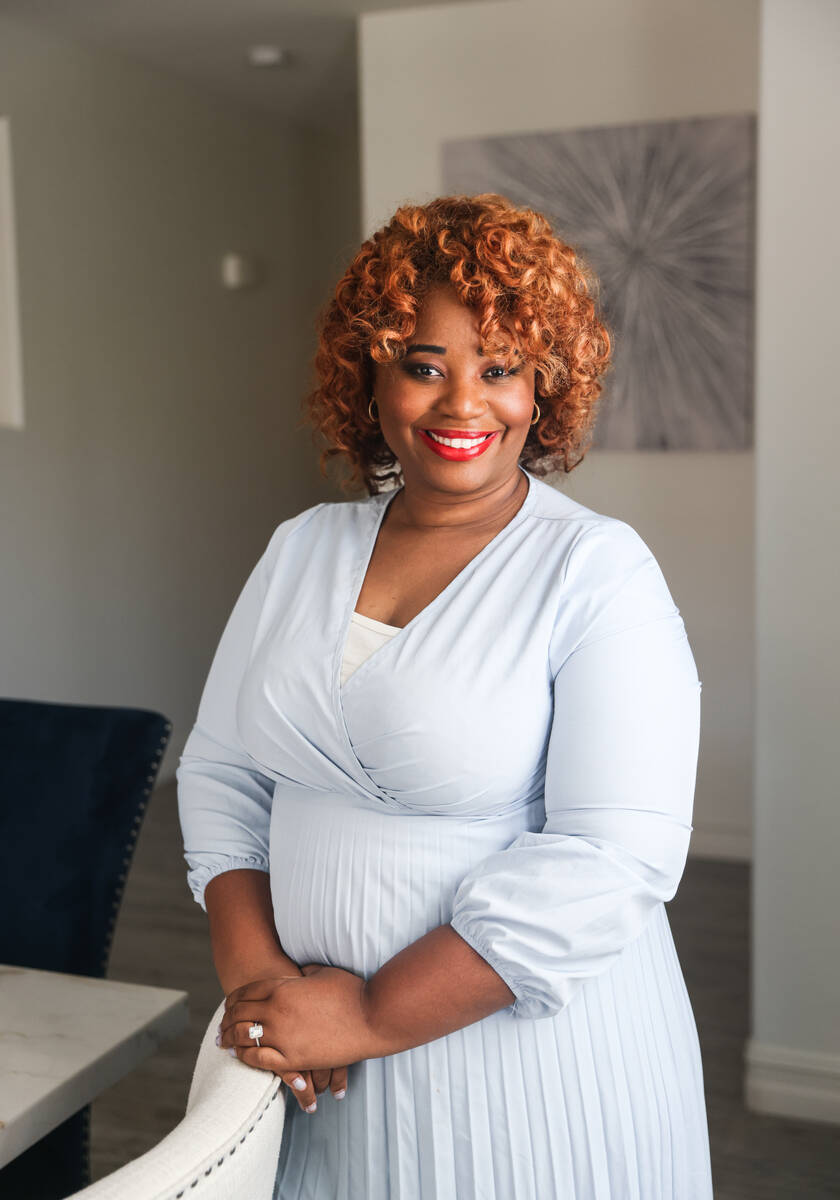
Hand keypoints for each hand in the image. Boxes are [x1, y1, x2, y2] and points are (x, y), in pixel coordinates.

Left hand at [219, 962, 378, 1094]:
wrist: (372, 1018)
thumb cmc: (351, 991)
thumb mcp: (322, 973)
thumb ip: (302, 972)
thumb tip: (294, 973)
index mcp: (283, 986)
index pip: (246, 992)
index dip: (234, 999)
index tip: (228, 1005)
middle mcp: (277, 1010)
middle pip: (240, 1014)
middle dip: (226, 1019)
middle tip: (220, 1026)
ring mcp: (283, 1035)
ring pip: (244, 1037)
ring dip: (229, 1038)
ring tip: (223, 1042)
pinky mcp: (293, 1058)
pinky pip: (259, 1059)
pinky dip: (245, 1056)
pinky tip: (240, 1056)